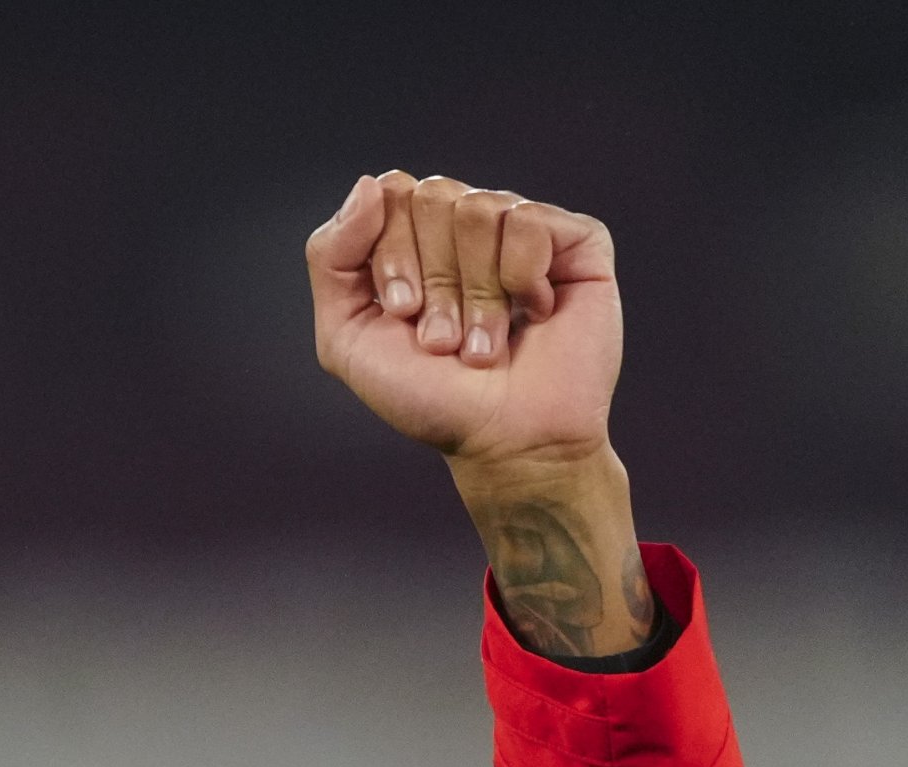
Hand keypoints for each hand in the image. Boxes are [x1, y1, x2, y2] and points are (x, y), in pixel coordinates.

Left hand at [304, 172, 617, 470]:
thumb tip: (370, 183)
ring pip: (478, 209)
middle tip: (445, 338)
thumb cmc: (430, 398)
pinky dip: (520, 280)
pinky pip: (528, 222)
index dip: (392, 256)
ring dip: (474, 294)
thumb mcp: (347, 337)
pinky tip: (533, 315)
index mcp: (420, 235)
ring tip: (483, 344)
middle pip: (433, 196)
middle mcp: (471, 224)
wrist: (502, 441)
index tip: (403, 317)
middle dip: (433, 280)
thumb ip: (330, 256)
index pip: (392, 193)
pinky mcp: (576, 241)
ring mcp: (524, 229)